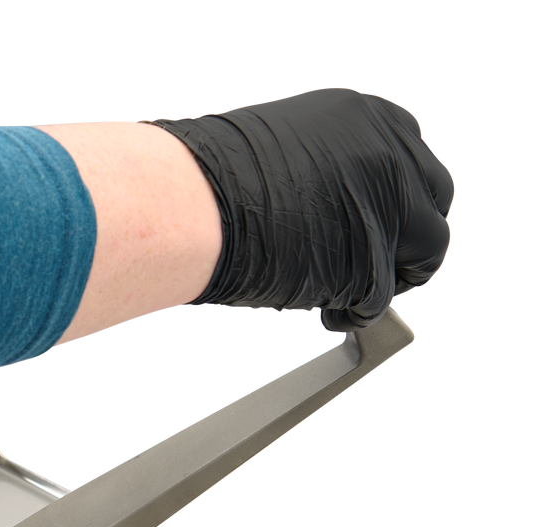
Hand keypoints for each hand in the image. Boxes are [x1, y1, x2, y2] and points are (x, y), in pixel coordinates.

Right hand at [145, 86, 454, 332]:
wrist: (192, 203)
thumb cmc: (215, 177)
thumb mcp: (289, 148)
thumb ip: (332, 169)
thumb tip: (344, 208)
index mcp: (371, 117)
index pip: (409, 162)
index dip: (392, 201)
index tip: (371, 224)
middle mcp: (395, 154)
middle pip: (432, 202)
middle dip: (404, 236)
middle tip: (370, 263)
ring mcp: (392, 208)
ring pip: (424, 250)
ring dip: (388, 276)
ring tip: (345, 293)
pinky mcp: (376, 263)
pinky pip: (382, 297)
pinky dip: (358, 310)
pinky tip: (327, 311)